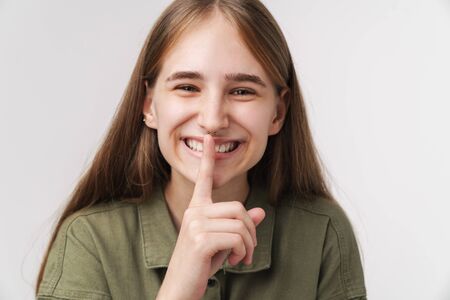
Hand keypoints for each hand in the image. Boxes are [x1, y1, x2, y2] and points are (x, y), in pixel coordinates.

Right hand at [156, 134, 265, 299]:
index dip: (208, 158)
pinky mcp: (201, 240)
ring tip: (240, 259)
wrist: (180, 289)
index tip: (208, 137)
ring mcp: (196, 225)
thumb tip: (261, 212)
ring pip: (240, 223)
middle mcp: (194, 212)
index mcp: (196, 210)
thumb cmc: (199, 265)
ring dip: (248, 245)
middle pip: (239, 207)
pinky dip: (243, 252)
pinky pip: (237, 237)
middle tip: (246, 251)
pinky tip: (234, 263)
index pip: (203, 180)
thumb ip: (239, 226)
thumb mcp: (222, 243)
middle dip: (250, 232)